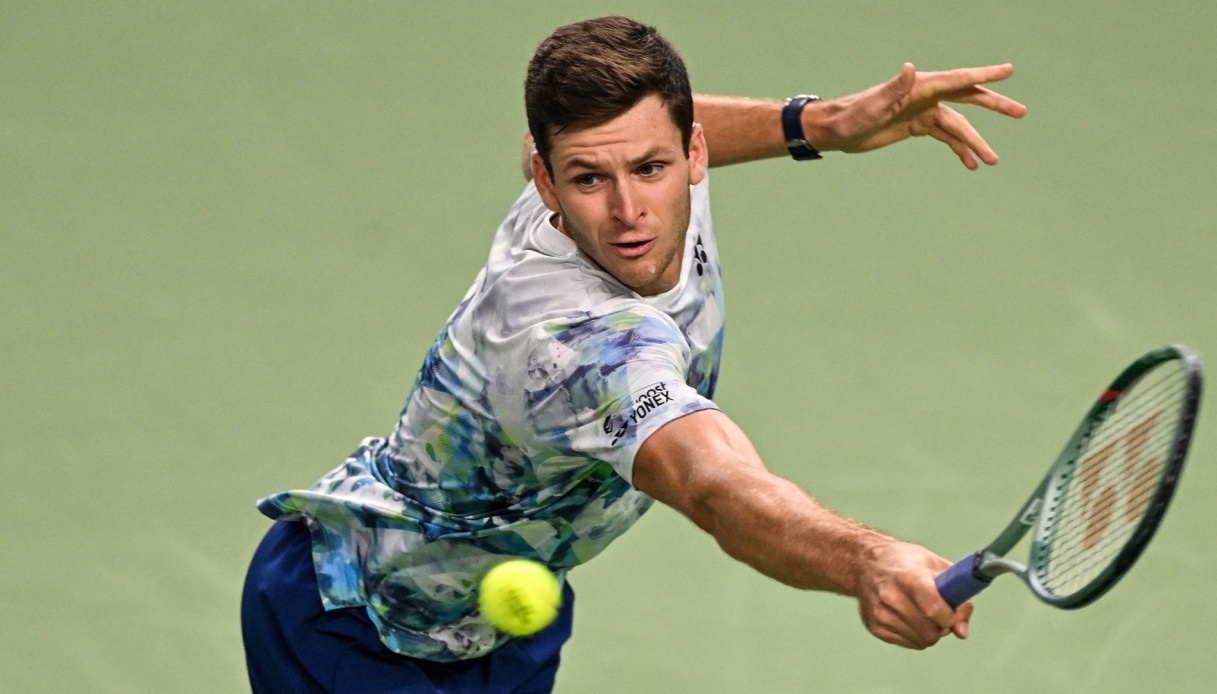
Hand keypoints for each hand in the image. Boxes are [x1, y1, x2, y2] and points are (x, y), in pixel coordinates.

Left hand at [805, 63, 1026, 168]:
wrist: (835, 130)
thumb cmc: (850, 116)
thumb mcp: (872, 106)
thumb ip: (894, 88)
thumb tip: (912, 67)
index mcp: (918, 87)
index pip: (958, 79)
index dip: (985, 74)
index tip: (1009, 70)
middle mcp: (924, 95)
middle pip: (967, 97)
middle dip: (994, 105)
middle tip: (1020, 112)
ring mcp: (922, 111)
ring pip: (958, 125)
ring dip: (975, 142)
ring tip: (992, 161)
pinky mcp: (916, 126)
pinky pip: (944, 136)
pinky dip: (958, 148)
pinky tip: (970, 164)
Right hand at [855, 539, 973, 648]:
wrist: (863, 562)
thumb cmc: (904, 561)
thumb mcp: (935, 565)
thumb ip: (957, 595)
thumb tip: (961, 631)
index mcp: (908, 576)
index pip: (935, 609)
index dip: (951, 617)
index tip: (954, 612)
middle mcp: (890, 596)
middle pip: (930, 632)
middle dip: (942, 626)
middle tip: (939, 613)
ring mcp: (881, 614)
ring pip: (922, 641)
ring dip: (929, 632)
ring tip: (922, 612)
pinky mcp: (875, 627)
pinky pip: (909, 643)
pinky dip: (915, 634)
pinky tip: (908, 616)